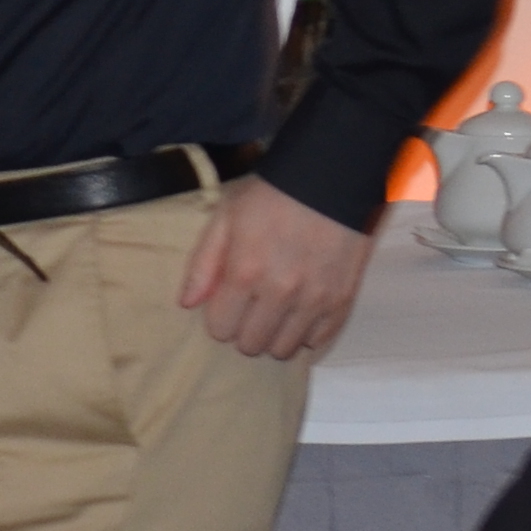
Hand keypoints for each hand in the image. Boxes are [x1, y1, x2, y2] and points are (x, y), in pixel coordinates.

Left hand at [175, 173, 371, 359]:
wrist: (329, 182)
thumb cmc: (269, 197)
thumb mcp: (224, 219)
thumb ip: (203, 264)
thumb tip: (187, 304)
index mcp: (245, 273)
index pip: (222, 328)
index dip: (219, 319)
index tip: (225, 305)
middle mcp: (281, 293)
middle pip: (252, 344)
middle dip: (243, 332)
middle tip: (248, 311)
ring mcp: (315, 300)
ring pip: (285, 349)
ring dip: (273, 337)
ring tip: (273, 315)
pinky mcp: (343, 301)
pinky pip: (319, 340)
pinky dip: (305, 335)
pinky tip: (299, 317)